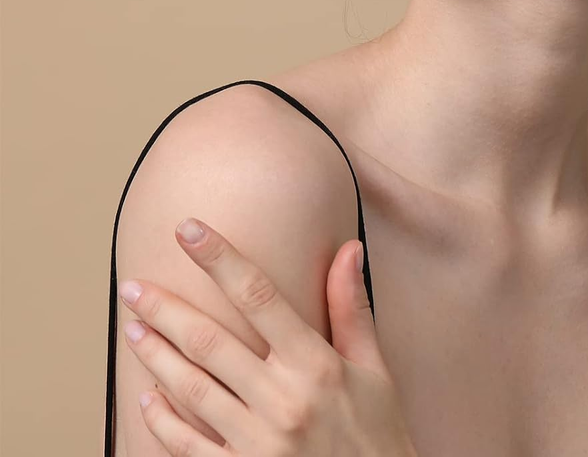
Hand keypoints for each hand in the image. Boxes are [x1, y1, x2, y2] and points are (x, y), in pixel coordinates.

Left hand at [118, 216, 418, 455]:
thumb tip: (348, 249)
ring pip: (191, 387)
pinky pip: (188, 445)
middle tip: (133, 285)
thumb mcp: (375, 370)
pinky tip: (147, 396)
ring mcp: (256, 442)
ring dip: (156, 355)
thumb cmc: (378, 435)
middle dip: (166, 308)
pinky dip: (162, 419)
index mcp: (315, 364)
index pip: (258, 295)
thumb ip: (352, 308)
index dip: (220, 258)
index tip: (190, 230)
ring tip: (133, 327)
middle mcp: (281, 399)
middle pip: (210, 340)